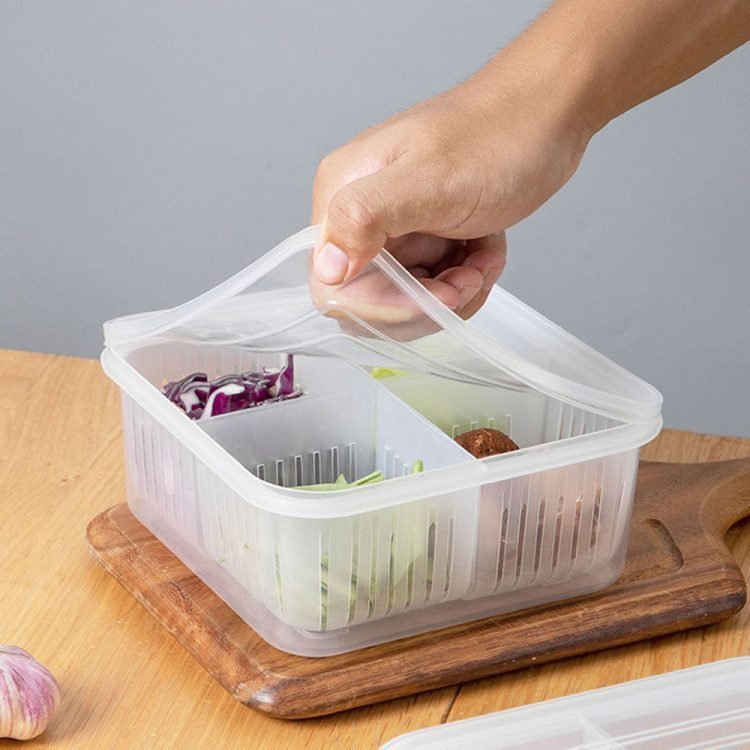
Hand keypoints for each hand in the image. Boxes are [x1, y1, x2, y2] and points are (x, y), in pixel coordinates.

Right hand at [310, 69, 591, 319]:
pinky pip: (434, 284)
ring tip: (482, 256)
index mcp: (344, 194)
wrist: (547, 115)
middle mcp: (361, 214)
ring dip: (454, 290)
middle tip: (467, 275)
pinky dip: (466, 277)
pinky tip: (486, 250)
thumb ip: (363, 217)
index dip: (387, 304)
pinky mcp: (423, 236)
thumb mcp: (428, 180)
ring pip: (408, 298)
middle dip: (428, 299)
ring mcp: (393, 227)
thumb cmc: (495, 135)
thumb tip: (325, 268)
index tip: (439, 293)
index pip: (335, 286)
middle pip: (373, 300)